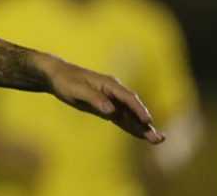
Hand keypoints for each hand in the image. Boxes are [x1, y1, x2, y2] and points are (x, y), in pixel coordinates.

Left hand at [37, 53, 165, 143]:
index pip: (128, 98)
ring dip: (142, 128)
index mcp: (109, 84)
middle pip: (133, 109)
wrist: (56, 76)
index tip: (148, 120)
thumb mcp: (77, 89)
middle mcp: (114, 92)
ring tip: (157, 140)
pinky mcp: (106, 108)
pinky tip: (141, 136)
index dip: (138, 109)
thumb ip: (94, 98)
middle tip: (159, 137)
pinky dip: (131, 127)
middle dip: (146, 123)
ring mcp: (112, 100)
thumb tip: (111, 110)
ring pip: (129, 116)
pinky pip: (121, 119)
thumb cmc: (66, 80)